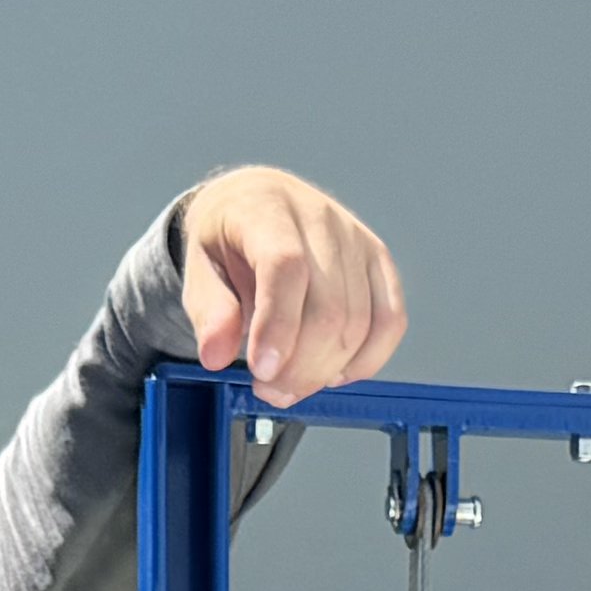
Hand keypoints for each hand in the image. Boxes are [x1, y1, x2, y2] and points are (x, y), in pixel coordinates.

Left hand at [176, 169, 404, 403]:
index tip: (263, 370)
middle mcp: (320, 218)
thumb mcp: (199, 267)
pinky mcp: (379, 262)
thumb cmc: (231, 236)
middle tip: (269, 389)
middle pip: (329, 309)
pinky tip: (334, 372)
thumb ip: (208, 310)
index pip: (286, 267)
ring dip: (326, 371)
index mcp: (268, 209)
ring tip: (291, 384)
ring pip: (360, 324)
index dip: (278, 326)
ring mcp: (357, 240)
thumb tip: (216, 354)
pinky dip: (366, 361)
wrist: (259, 202)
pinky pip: (391, 322)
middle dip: (300, 367)